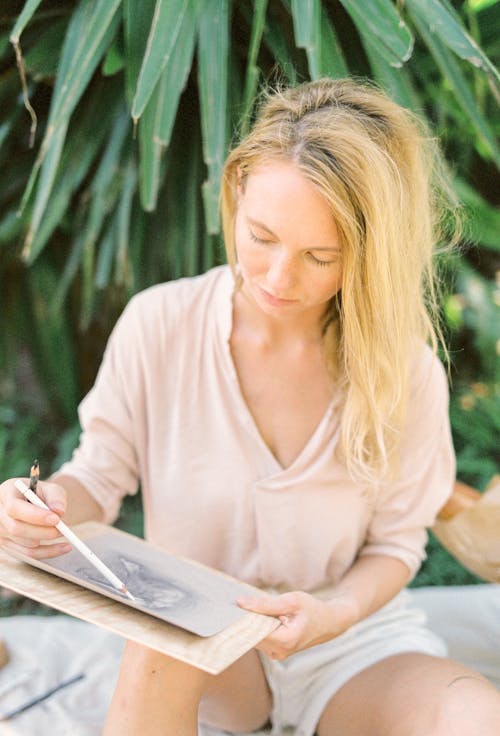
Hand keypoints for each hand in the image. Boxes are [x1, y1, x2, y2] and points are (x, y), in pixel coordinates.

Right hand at [0, 478, 71, 558]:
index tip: (56, 519)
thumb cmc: (40, 494)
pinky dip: (48, 552)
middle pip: (15, 528)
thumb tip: (59, 511)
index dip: (34, 515)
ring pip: (22, 543)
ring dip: (46, 540)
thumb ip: (55, 497)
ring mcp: (0, 531)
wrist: (32, 503)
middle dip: (42, 531)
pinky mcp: (7, 545)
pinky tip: (63, 547)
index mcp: (6, 493)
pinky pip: (28, 554)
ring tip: (63, 532)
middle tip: (62, 529)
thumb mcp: (49, 488)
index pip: (14, 507)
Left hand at [237, 591, 356, 660]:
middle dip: (245, 620)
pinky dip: (257, 627)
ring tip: (251, 608)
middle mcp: (279, 652)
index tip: (232, 608)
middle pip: (251, 636)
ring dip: (251, 623)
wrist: (329, 622)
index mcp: (284, 641)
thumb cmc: (312, 609)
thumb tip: (241, 603)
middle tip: (237, 604)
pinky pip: (260, 638)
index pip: (252, 632)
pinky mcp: (276, 651)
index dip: (242, 619)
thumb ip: (266, 604)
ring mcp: (277, 654)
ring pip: (254, 637)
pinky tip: (258, 615)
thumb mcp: (292, 601)